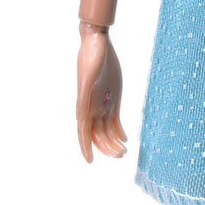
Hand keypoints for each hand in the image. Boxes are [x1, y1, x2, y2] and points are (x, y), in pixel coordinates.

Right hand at [76, 21, 127, 161]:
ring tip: (124, 151)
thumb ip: (83, 97)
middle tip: (120, 155)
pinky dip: (119, 130)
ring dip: (114, 141)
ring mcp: (103, 103)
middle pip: (98, 134)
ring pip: (107, 129)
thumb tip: (79, 118)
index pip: (84, 132)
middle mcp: (93, 107)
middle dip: (107, 147)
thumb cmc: (91, 57)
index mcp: (85, 105)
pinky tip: (125, 138)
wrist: (98, 43)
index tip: (90, 161)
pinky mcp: (113, 97)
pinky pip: (115, 118)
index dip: (86, 147)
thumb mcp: (87, 77)